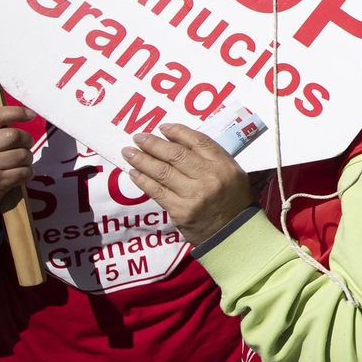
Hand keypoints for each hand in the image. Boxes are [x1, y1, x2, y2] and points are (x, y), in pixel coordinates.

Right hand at [0, 107, 35, 243]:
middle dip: (26, 140)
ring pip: (22, 155)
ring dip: (27, 159)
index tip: (30, 115)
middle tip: (25, 144)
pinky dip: (28, 173)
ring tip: (21, 161)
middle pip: (14, 136)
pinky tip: (21, 174)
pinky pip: (24, 172)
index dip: (15, 112)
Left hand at [122, 124, 254, 246]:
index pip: (198, 141)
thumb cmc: (231, 200)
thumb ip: (209, 158)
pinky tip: (133, 173)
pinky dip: (142, 180)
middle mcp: (210, 177)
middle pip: (176, 154)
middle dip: (153, 144)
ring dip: (141, 160)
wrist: (233, 233)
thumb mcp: (231, 174)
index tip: (162, 127)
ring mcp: (194, 195)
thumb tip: (177, 143)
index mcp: (224, 165)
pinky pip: (156, 191)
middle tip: (138, 137)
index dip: (178, 132)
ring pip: (162, 171)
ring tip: (129, 152)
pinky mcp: (180, 210)